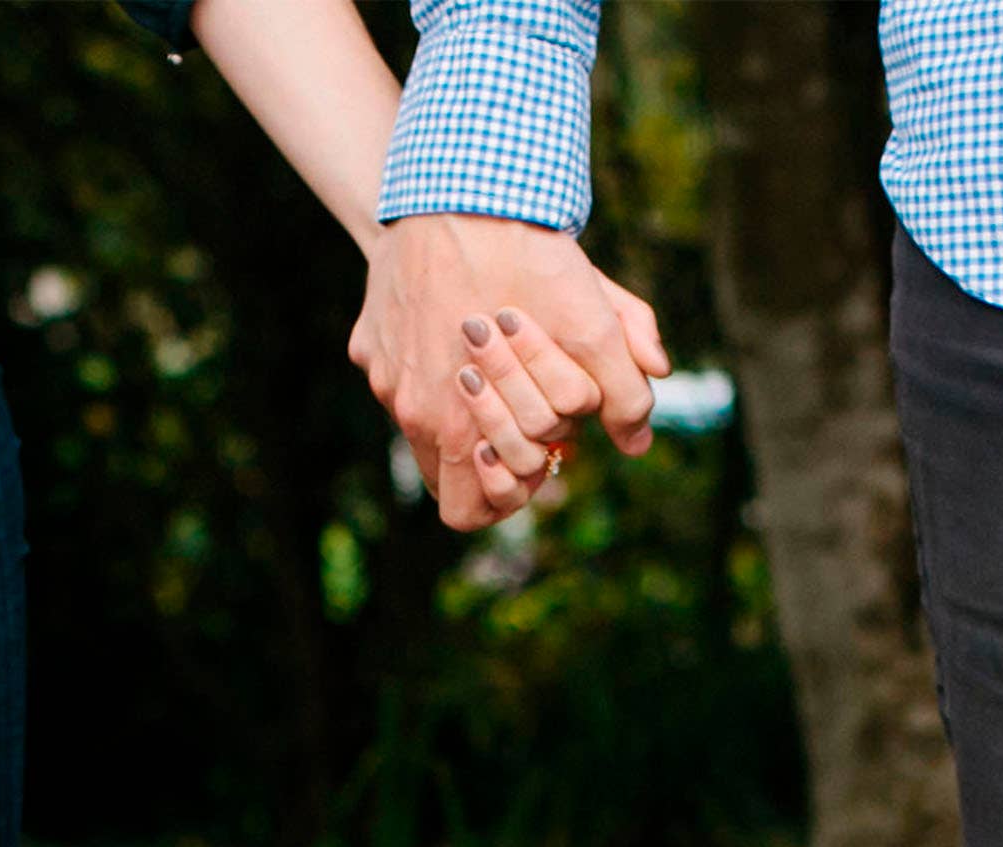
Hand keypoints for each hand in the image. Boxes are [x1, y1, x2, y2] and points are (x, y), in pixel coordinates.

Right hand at [352, 213, 669, 530]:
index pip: (468, 512)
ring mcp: (381, 372)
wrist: (455, 178)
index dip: (506, 495)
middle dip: (493, 443)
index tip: (533, 456)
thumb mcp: (593, 321)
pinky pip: (400, 369)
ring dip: (464, 403)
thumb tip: (637, 443)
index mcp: (453, 428)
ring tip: (495, 356)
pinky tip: (457, 315)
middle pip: (449, 470)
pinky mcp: (366, 337)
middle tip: (525, 397)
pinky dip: (430, 357)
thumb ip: (623, 391)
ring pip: (423, 421)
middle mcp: (407, 409)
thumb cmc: (525, 255)